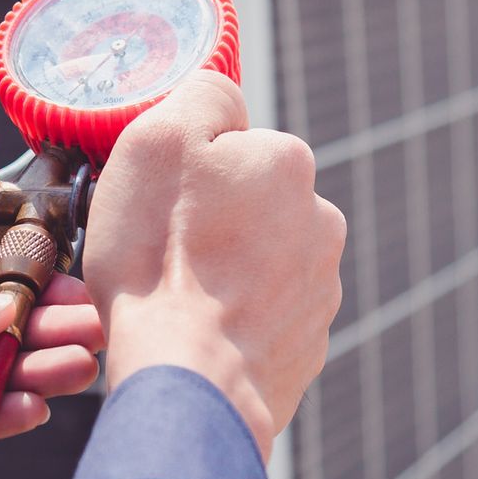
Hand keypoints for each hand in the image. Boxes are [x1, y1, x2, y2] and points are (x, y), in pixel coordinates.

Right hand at [84, 70, 345, 459]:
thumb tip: (223, 96)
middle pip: (247, 203)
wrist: (190, 383)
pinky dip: (231, 321)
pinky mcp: (308, 345)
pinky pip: (261, 317)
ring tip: (176, 299)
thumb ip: (201, 95)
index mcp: (289, 162)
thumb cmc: (161, 261)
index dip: (184, 170)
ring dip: (222, 271)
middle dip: (209, 221)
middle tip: (159, 252)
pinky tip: (197, 334)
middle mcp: (321, 219)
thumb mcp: (156, 141)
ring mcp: (320, 287)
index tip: (157, 202)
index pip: (230, 143)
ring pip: (256, 261)